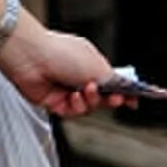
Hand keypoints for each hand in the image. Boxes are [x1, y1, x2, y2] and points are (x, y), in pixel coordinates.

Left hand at [0, 16, 119, 117]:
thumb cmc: (63, 54)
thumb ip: (114, 81)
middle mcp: (80, 77)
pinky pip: (71, 112)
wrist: (32, 58)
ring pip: (88, 107)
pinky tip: (71, 96)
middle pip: (102, 97)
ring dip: (90, 101)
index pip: (112, 81)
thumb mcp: (97, 66)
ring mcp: (67, 90)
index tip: (135, 99)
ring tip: (86, 90)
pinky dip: (74, 106)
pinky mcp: (54, 103)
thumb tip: (129, 89)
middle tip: (116, 99)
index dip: (124, 91)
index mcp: (92, 63)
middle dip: (110, 99)